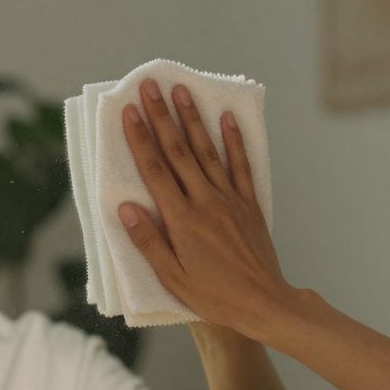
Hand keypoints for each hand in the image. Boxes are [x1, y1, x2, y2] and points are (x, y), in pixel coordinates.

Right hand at [117, 79, 295, 338]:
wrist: (264, 304)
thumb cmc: (214, 296)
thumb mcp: (173, 278)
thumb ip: (148, 241)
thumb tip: (124, 207)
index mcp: (182, 220)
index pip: (155, 170)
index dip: (140, 138)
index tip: (128, 111)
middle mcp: (205, 202)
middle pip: (179, 151)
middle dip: (161, 116)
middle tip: (149, 85)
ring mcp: (230, 200)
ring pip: (208, 151)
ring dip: (193, 119)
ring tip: (181, 90)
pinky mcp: (250, 205)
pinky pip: (241, 166)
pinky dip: (234, 141)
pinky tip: (226, 119)